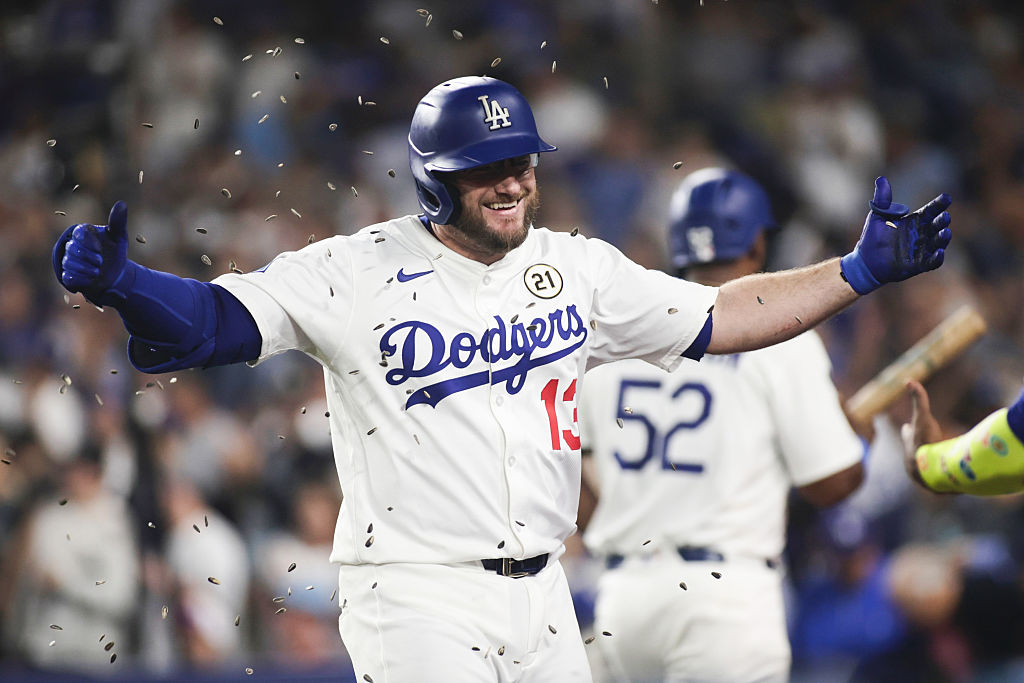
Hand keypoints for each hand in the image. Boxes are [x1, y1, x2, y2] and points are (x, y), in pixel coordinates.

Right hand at [52, 201, 128, 302]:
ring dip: (87, 269)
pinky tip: (91, 279)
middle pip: (72, 249)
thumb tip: (122, 203)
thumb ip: (118, 221)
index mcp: (83, 232)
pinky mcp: (67, 276)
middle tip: (100, 262)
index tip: (100, 249)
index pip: (79, 232)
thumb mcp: (118, 237)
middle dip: (89, 258)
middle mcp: (72, 244)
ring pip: (69, 263)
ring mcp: (68, 260)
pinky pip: (68, 277)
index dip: (89, 242)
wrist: (115, 275)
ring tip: (97, 272)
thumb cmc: (115, 252)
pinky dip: (82, 279)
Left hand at [840, 177, 951, 293]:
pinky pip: (931, 262)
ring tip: (945, 232)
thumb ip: (882, 199)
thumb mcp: (877, 216)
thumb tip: (881, 179)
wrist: (865, 261)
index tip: (946, 198)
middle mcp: (922, 234)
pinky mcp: (918, 265)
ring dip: (943, 238)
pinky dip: (937, 258)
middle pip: (937, 225)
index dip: (939, 204)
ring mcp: (922, 250)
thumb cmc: (873, 237)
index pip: (931, 210)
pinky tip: (939, 253)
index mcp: (915, 221)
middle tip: (944, 216)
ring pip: (938, 242)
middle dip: (942, 221)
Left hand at [900, 379, 942, 488]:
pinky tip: (947, 482)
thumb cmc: (924, 442)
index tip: (908, 427)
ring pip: (926, 469)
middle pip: (916, 452)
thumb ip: (918, 399)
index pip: (907, 433)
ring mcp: (921, 475)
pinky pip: (937, 486)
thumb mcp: (922, 418)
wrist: (928, 469)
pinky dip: (942, 484)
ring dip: (932, 467)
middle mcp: (912, 460)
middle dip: (920, 449)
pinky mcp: (933, 488)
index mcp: (909, 444)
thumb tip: (908, 380)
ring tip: (939, 466)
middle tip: (928, 447)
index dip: (909, 429)